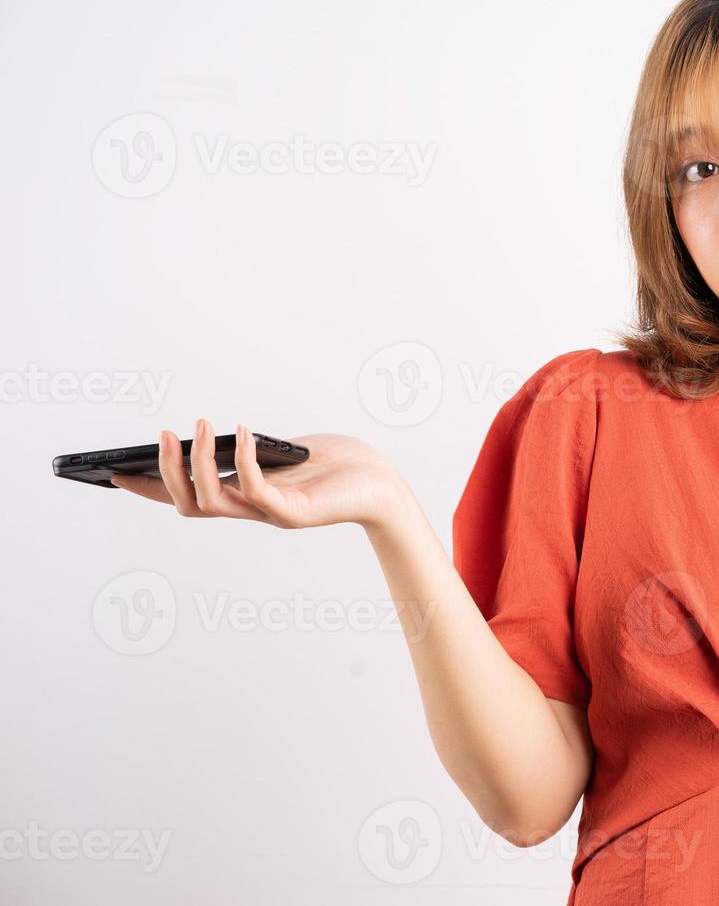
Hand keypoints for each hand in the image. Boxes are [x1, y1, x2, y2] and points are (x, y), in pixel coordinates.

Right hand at [111, 419, 410, 530]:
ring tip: (200, 425)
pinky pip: (256, 490)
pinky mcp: (295, 512)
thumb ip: (252, 449)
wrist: (384, 485)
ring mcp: (272, 514)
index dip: (150, 489)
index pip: (187, 499)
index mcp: (245, 498)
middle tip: (163, 435)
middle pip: (189, 505)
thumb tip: (218, 433)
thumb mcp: (286, 453)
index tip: (113, 473)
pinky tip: (240, 431)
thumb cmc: (339, 464)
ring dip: (199, 463)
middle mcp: (253, 511)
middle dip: (168, 471)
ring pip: (213, 501)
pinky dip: (242, 460)